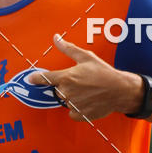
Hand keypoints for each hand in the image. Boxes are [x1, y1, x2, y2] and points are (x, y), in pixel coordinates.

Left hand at [28, 34, 143, 120]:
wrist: (120, 90)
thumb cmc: (103, 72)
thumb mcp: (86, 57)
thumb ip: (68, 49)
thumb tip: (56, 38)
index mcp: (66, 77)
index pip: (43, 79)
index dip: (36, 79)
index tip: (31, 79)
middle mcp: (66, 92)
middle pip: (57, 91)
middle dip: (66, 87)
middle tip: (81, 83)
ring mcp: (72, 105)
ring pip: (66, 102)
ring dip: (73, 98)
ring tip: (87, 92)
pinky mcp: (79, 114)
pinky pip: (72, 112)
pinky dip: (78, 109)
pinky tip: (88, 102)